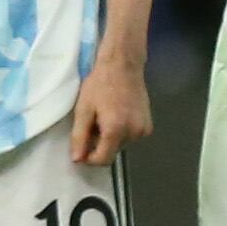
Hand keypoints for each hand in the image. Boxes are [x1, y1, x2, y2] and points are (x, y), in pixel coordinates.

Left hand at [67, 45, 151, 165]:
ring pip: (121, 145)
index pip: (103, 160)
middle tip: (93, 123)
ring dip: (110, 138)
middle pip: (112, 152)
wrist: (123, 66)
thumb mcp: (83, 110)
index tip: (82, 148)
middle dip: (100, 144)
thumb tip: (77, 160)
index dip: (89, 158)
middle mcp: (134, 133)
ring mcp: (144, 129)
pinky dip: (121, 132)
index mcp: (116, 130)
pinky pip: (130, 137)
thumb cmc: (100, 84)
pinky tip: (117, 115)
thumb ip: (80, 137)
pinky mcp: (148, 125)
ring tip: (105, 117)